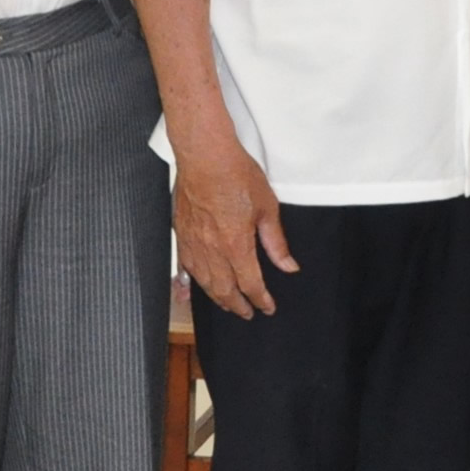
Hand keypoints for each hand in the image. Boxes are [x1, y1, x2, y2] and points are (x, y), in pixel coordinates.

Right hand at [175, 134, 296, 317]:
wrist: (205, 157)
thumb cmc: (236, 176)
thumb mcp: (267, 208)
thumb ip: (276, 242)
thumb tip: (288, 266)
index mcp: (236, 246)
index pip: (251, 284)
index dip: (260, 299)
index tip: (268, 307)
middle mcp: (212, 251)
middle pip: (225, 290)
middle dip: (238, 305)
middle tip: (248, 313)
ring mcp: (193, 244)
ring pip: (204, 283)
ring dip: (217, 298)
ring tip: (228, 304)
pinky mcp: (181, 235)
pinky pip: (184, 267)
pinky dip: (190, 283)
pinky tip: (193, 289)